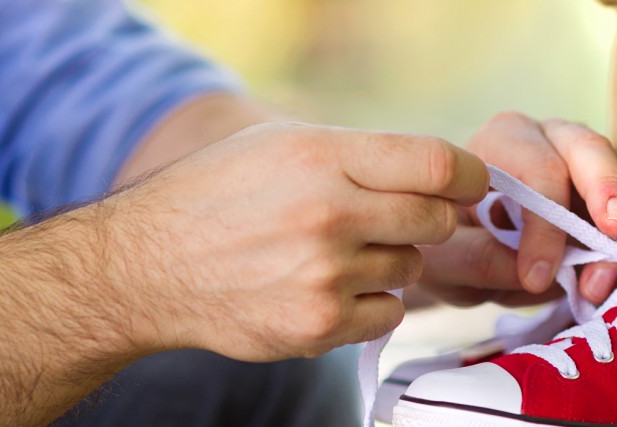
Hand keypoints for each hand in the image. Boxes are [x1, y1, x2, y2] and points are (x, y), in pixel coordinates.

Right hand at [102, 122, 487, 360]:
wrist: (147, 266)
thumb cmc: (219, 195)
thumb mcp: (281, 145)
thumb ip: (360, 155)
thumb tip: (443, 175)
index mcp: (322, 157)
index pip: (438, 165)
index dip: (469, 177)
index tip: (469, 185)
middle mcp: (328, 214)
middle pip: (437, 221)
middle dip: (426, 219)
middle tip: (389, 220)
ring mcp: (325, 275)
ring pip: (411, 268)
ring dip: (388, 261)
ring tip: (332, 253)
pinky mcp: (319, 325)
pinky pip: (389, 313)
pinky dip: (370, 303)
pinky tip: (326, 287)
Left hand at [417, 112, 616, 306]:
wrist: (460, 245)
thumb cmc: (448, 240)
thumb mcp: (443, 257)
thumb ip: (477, 260)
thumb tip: (536, 274)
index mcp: (502, 140)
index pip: (537, 171)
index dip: (545, 226)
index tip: (536, 278)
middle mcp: (550, 138)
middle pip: (590, 149)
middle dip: (607, 190)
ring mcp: (587, 162)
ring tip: (604, 280)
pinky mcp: (612, 191)